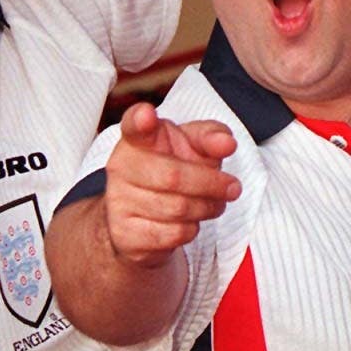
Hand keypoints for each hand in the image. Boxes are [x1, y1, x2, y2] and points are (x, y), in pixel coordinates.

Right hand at [101, 103, 240, 268]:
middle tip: (232, 187)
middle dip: (211, 184)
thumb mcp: (193, 146)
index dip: (140, 120)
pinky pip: (171, 234)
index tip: (147, 116)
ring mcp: (118, 201)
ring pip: (176, 208)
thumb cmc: (172, 170)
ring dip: (206, 208)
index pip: (134, 125)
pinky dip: (191, 229)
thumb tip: (227, 143)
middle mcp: (121, 167)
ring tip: (214, 203)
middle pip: (173, 176)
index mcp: (138, 139)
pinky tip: (190, 221)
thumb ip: (211, 137)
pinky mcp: (124, 234)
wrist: (142, 216)